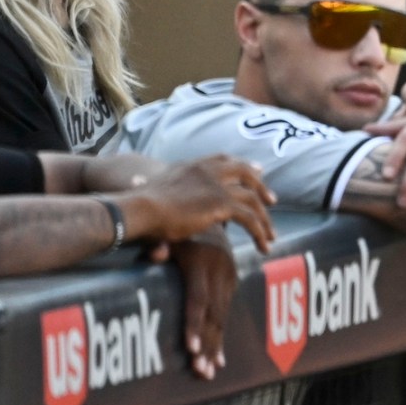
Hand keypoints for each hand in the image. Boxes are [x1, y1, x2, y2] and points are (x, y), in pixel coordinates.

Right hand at [122, 156, 275, 251]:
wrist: (140, 209)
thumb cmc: (137, 205)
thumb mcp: (148, 187)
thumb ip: (149, 184)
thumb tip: (134, 179)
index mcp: (192, 166)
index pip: (223, 160)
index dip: (241, 166)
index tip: (256, 171)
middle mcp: (208, 171)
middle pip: (244, 171)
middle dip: (260, 186)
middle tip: (271, 200)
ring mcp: (217, 186)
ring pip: (252, 198)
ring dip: (264, 217)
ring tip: (271, 234)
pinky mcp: (221, 204)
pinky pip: (250, 218)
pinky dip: (260, 232)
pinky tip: (263, 245)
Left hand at [158, 234, 238, 380]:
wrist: (214, 213)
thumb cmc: (179, 227)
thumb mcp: (167, 231)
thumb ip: (157, 244)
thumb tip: (153, 256)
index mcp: (202, 262)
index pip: (199, 299)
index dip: (195, 324)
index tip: (192, 349)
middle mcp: (220, 272)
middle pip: (214, 316)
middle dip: (207, 346)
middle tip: (201, 372)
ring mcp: (230, 278)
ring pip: (222, 319)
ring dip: (216, 348)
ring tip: (208, 372)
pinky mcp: (233, 283)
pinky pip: (226, 315)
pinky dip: (221, 338)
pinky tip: (219, 359)